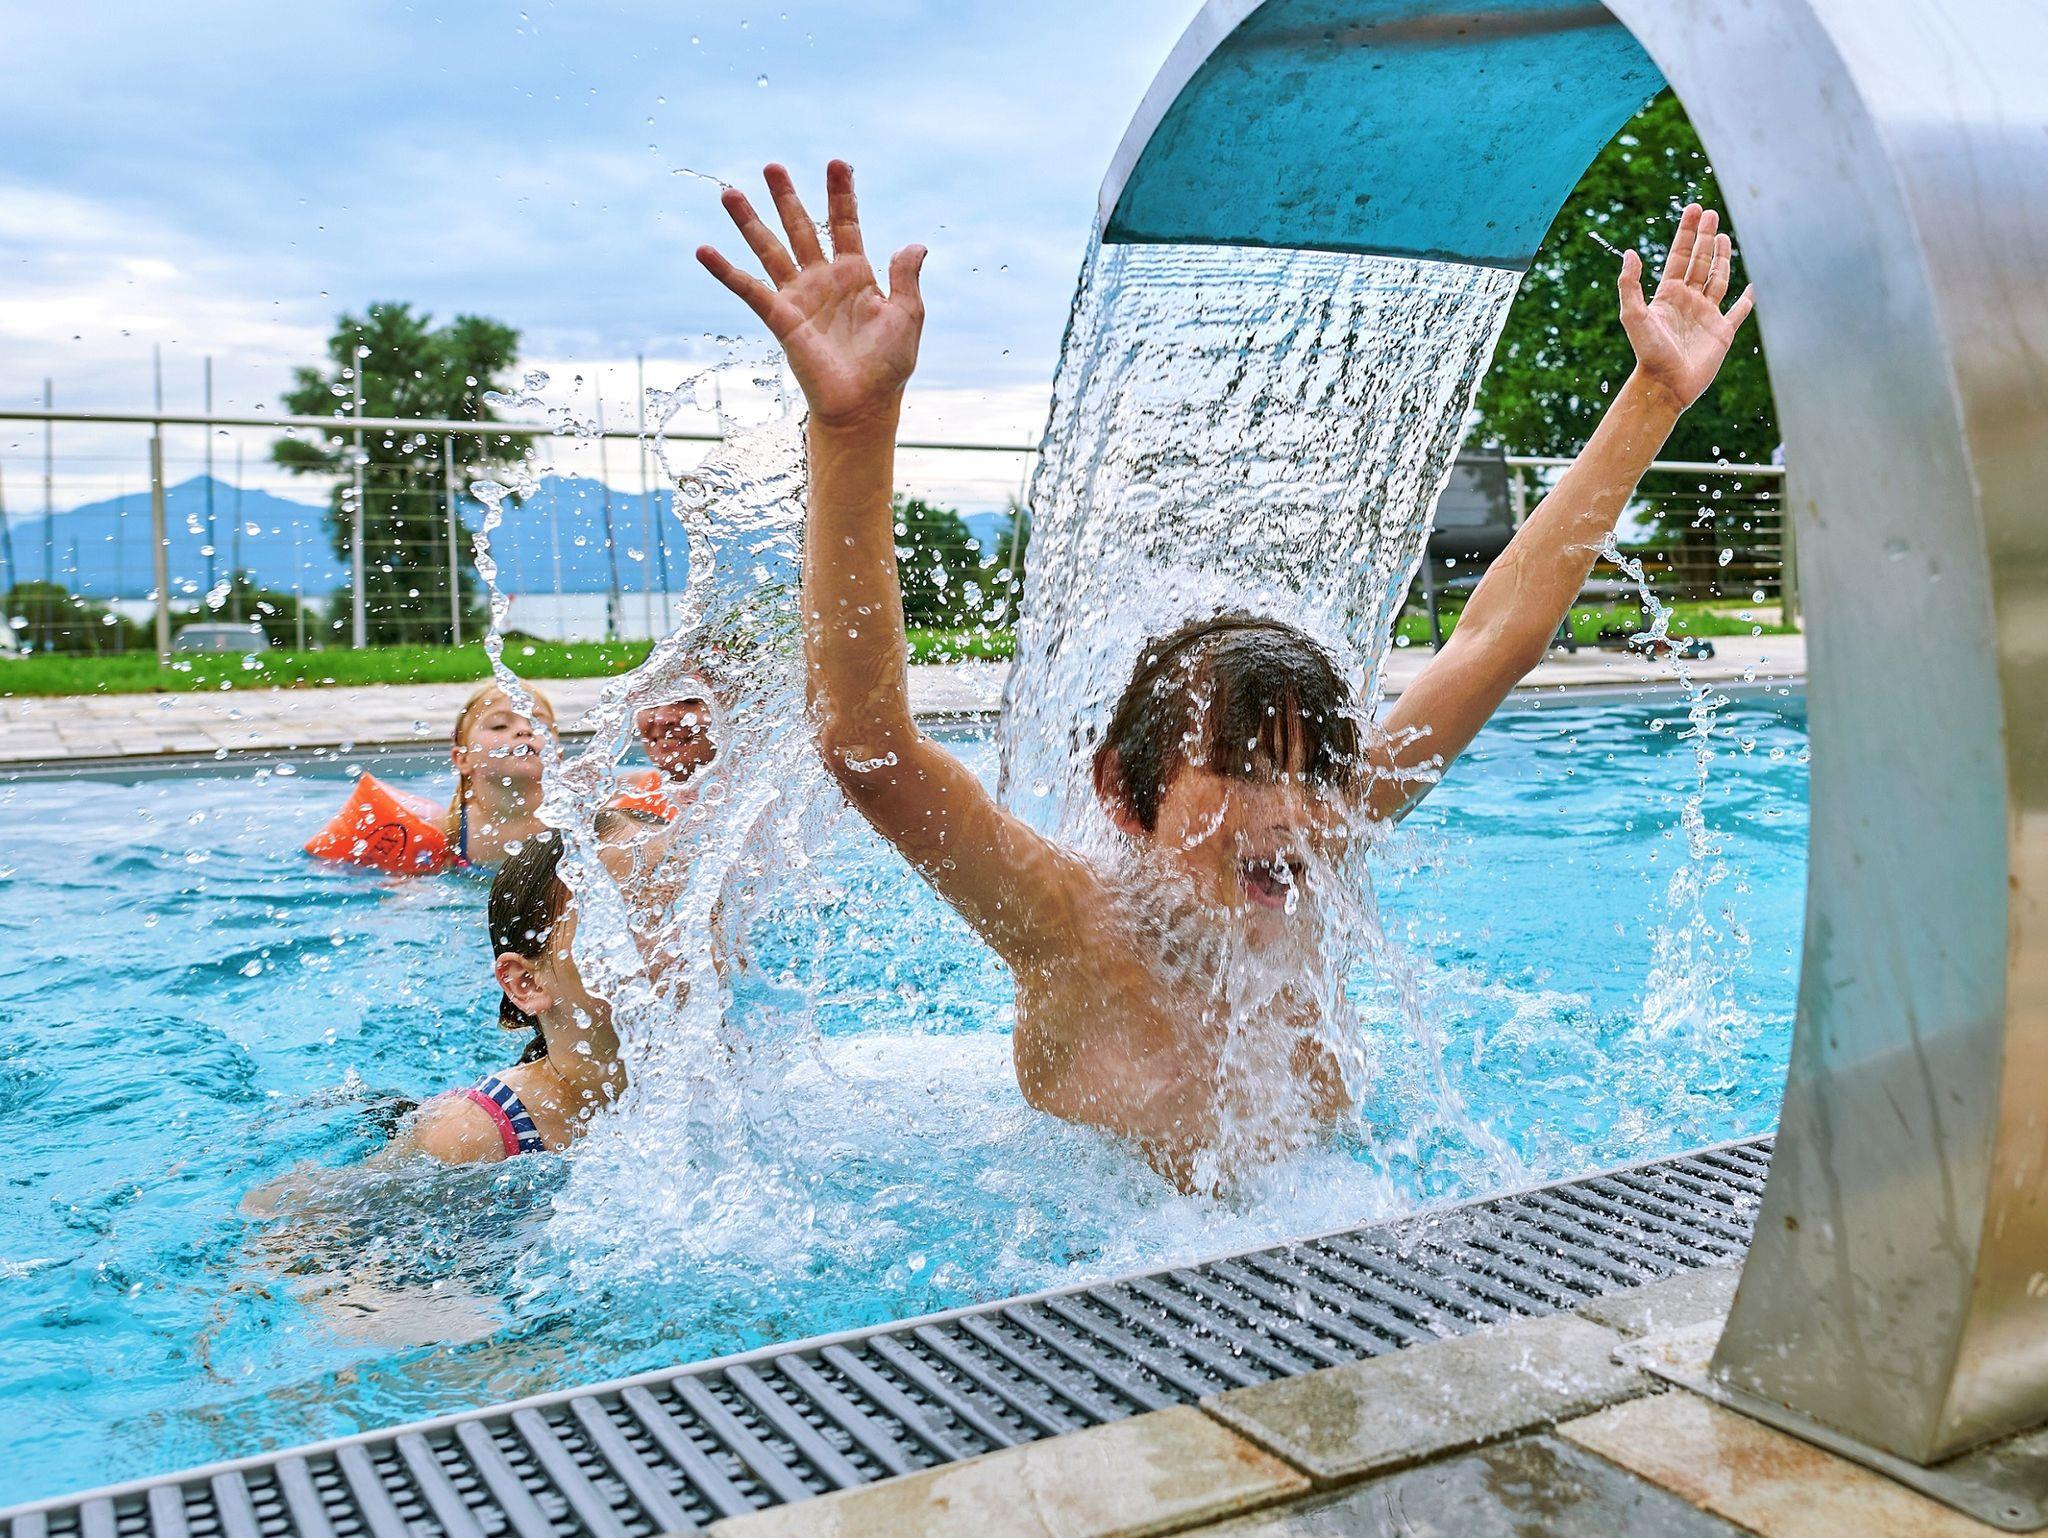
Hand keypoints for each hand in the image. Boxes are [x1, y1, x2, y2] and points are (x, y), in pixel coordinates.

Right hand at [697, 161, 925, 429]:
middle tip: (772, 166)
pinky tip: (704, 250)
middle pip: (800, 228)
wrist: (864, 403)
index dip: (841, 194)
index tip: (836, 163)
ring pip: (769, 249)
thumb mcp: (908, 315)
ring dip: (749, 221)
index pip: (844, 224)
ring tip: (729, 192)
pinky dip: (725, 270)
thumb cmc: (888, 365)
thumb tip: (914, 244)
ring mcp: (798, 297)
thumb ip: (906, 278)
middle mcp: (823, 280)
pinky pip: (748, 288)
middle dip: (786, 197)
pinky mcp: (780, 318)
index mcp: (856, 274)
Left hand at [1619, 203, 1755, 414]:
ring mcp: (1706, 315)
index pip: (1679, 256)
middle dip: (1705, 238)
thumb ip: (1630, 285)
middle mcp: (1688, 301)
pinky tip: (1753, 286)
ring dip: (1721, 259)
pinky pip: (1738, 311)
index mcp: (1668, 295)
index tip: (1694, 209)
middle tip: (1711, 213)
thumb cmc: (1648, 353)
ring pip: (1717, 280)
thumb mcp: (1634, 315)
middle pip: (1699, 262)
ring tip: (1723, 236)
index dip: (1686, 233)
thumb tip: (1629, 253)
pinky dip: (1747, 299)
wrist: (1665, 385)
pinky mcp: (1722, 332)